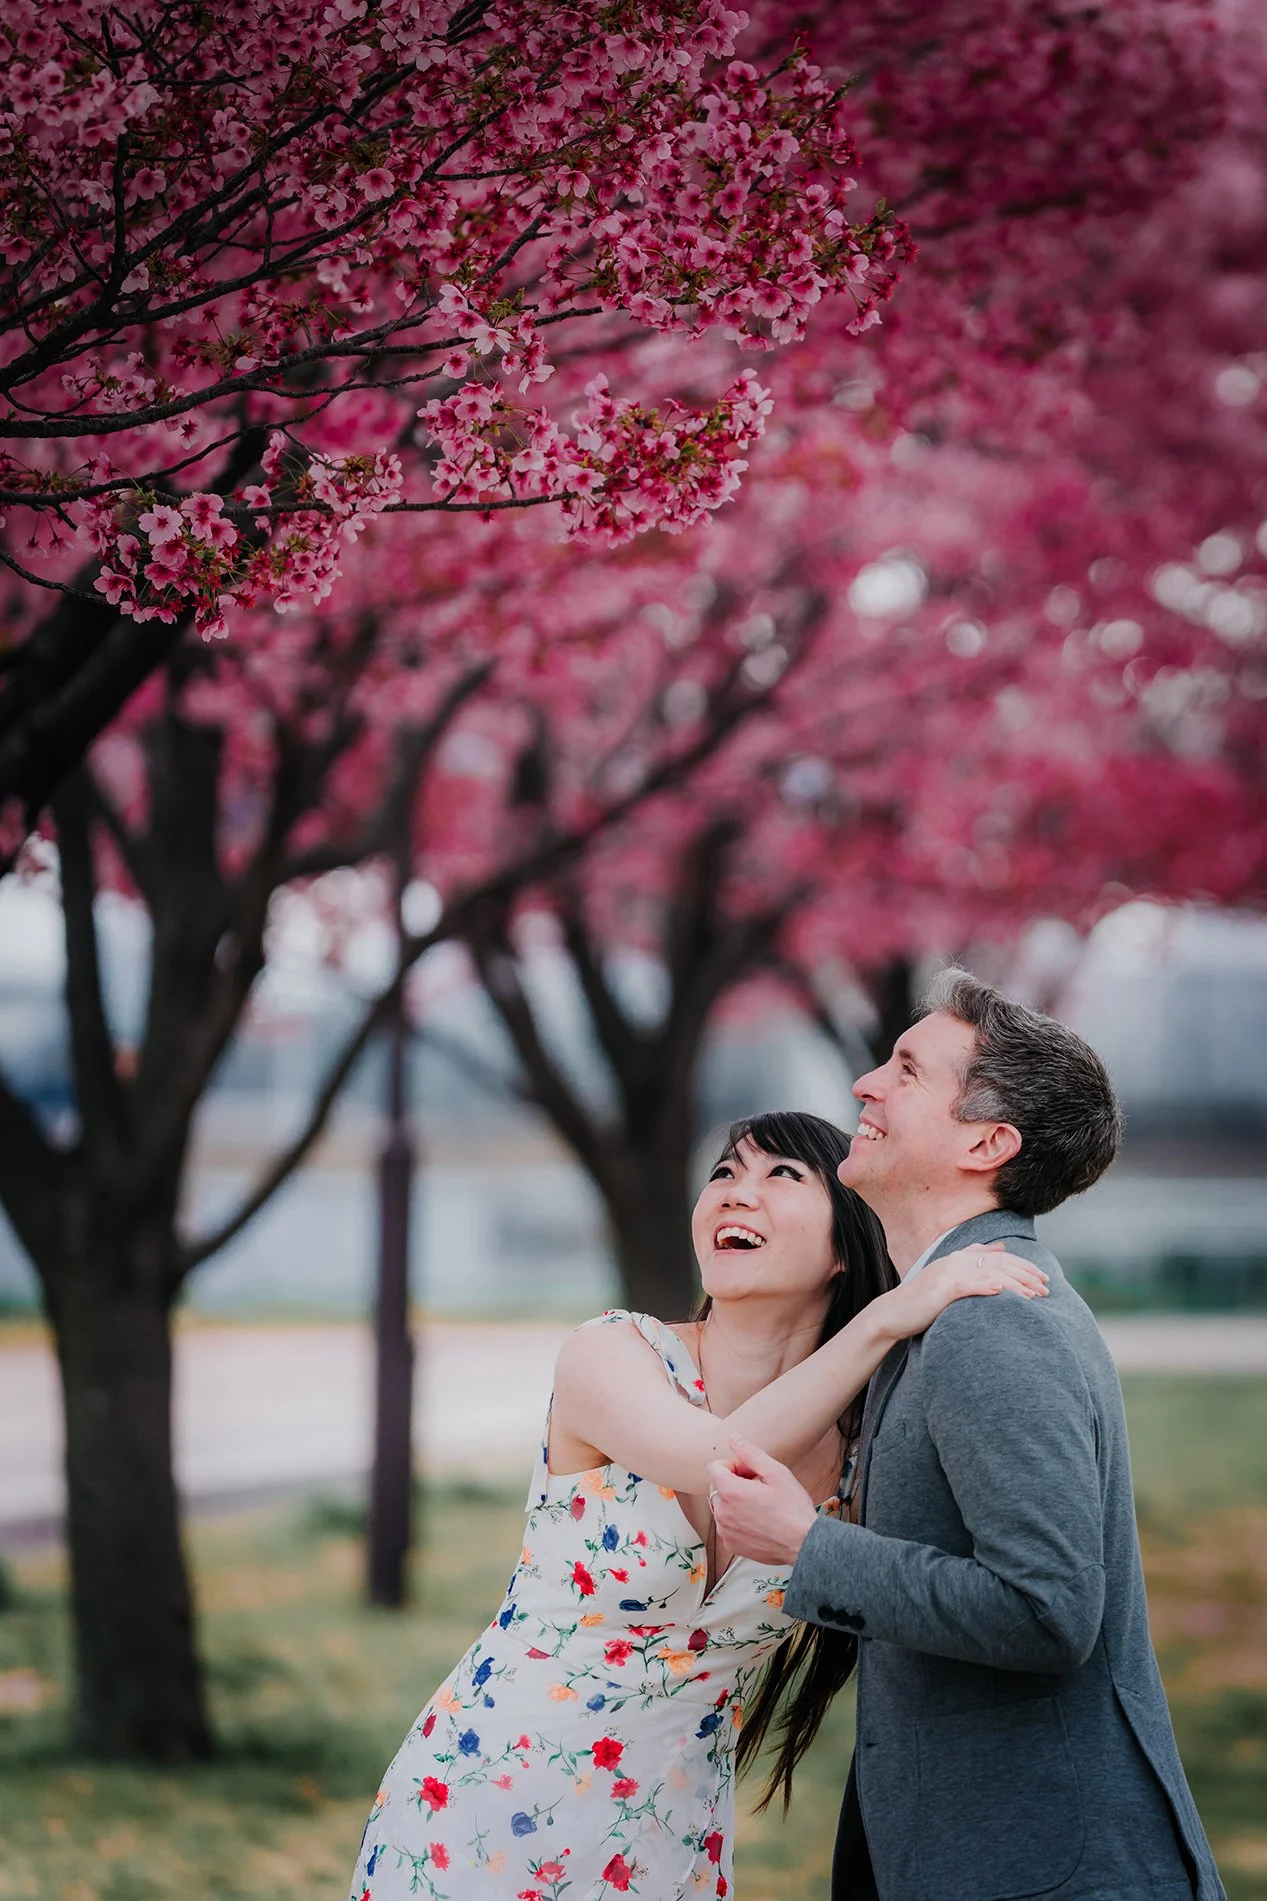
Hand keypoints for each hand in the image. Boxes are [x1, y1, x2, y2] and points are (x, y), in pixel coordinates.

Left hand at [705, 1435, 817, 1567]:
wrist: (804, 1544)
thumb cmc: (793, 1509)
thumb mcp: (776, 1473)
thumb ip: (750, 1453)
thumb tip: (734, 1439)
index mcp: (730, 1492)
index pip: (714, 1467)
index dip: (733, 1465)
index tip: (750, 1472)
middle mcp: (722, 1513)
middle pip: (716, 1486)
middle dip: (733, 1482)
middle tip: (759, 1486)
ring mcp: (725, 1531)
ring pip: (721, 1506)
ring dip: (735, 1501)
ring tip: (760, 1504)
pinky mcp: (731, 1545)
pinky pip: (727, 1525)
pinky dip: (737, 1519)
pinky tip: (759, 1520)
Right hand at [877, 1242, 1048, 1344]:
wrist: (893, 1313)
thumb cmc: (923, 1300)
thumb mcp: (949, 1276)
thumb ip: (973, 1259)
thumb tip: (1001, 1248)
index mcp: (960, 1257)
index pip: (1000, 1258)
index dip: (1024, 1266)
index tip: (1043, 1278)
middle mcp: (956, 1261)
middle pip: (999, 1264)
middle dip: (1026, 1275)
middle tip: (1046, 1288)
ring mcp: (948, 1273)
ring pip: (989, 1274)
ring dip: (1014, 1284)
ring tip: (1033, 1295)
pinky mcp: (941, 1289)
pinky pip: (967, 1285)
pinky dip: (985, 1286)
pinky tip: (1000, 1291)